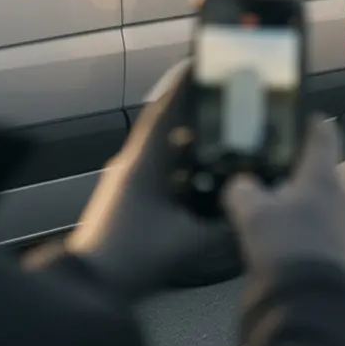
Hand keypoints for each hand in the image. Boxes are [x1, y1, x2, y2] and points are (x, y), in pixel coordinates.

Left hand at [64, 60, 228, 299]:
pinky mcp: (127, 197)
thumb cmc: (133, 257)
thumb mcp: (188, 240)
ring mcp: (127, 180)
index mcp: (142, 163)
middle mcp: (132, 165)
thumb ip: (224, 221)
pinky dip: (181, 161)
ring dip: (190, 136)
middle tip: (226, 93)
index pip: (166, 111)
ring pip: (164, 148)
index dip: (184, 84)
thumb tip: (254, 205)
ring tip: (222, 128)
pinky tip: (203, 168)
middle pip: (168, 125)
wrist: (90, 285)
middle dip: (196, 108)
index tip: (202, 61)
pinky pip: (159, 167)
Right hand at [223, 120, 344, 274]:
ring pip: (323, 200)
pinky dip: (306, 224)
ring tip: (276, 205)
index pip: (324, 137)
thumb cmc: (287, 246)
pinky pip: (323, 226)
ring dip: (303, 200)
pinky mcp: (341, 247)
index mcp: (322, 176)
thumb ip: (243, 191)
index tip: (312, 117)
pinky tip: (286, 236)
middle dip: (302, 169)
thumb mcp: (252, 213)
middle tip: (279, 168)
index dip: (315, 124)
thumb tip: (241, 184)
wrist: (312, 296)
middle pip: (323, 171)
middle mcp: (341, 195)